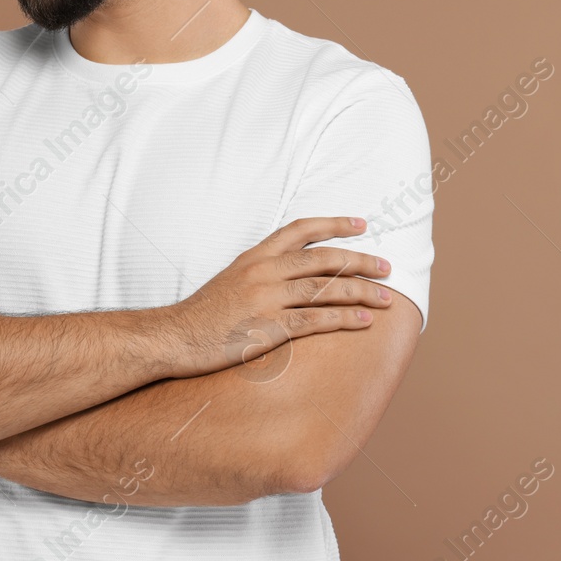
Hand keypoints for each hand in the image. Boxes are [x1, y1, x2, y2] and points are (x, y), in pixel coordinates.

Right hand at [169, 216, 394, 377]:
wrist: (173, 337)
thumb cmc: (203, 313)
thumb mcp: (231, 278)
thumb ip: (262, 270)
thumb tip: (293, 270)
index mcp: (255, 255)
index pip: (301, 229)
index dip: (334, 224)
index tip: (362, 224)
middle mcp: (263, 271)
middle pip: (323, 258)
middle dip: (360, 261)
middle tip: (387, 266)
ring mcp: (265, 298)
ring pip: (324, 288)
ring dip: (360, 292)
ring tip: (386, 298)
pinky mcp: (267, 327)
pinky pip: (314, 320)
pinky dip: (343, 319)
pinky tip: (363, 321)